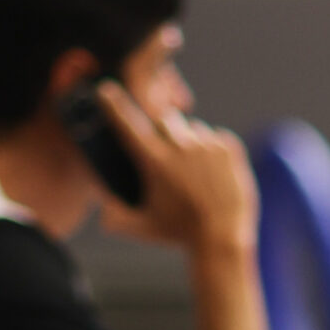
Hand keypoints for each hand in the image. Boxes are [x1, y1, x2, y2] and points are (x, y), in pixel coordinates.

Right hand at [95, 81, 258, 256]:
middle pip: (164, 119)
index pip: (127, 123)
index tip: (105, 91)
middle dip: (162, 131)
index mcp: (154, 161)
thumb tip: (101, 211)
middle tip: (168, 156)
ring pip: (192, 129)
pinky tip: (213, 176)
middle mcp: (180, 146)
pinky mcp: (228, 146)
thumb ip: (115, 218)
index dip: (114, 106)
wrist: (223, 237)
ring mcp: (206, 144)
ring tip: (195, 174)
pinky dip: (212, 151)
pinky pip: (215, 137)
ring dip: (189, 143)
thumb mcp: (143, 228)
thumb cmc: (179, 233)